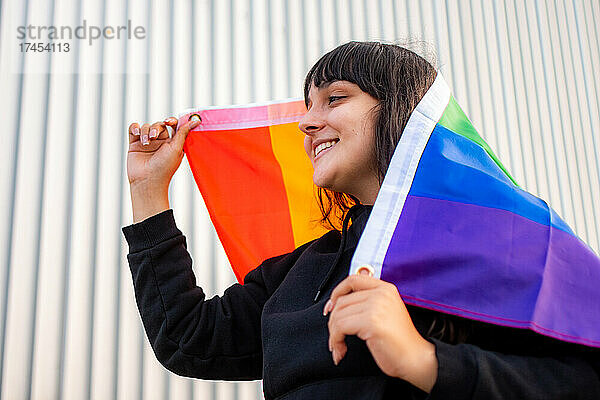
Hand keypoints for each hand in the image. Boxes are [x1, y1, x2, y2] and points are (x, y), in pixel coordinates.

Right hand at [127, 117, 199, 189]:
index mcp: (172, 143)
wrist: (147, 181)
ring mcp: (147, 142)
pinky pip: (134, 129)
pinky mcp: (135, 144)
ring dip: (145, 131)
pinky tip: (136, 134)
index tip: (168, 122)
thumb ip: (183, 133)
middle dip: (156, 128)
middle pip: (158, 124)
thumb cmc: (164, 168)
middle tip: (154, 137)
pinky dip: (134, 128)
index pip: (172, 126)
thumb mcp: (176, 149)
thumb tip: (196, 120)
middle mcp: (160, 142)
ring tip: (145, 143)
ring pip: (146, 126)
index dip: (171, 121)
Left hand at [324, 273, 437, 392]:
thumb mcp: (384, 314)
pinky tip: (341, 351)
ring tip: (338, 348)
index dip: (337, 292)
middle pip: (342, 301)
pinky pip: (340, 328)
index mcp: (386, 288)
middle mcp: (381, 293)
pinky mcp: (371, 321)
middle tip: (335, 338)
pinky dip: (336, 341)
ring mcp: (376, 306)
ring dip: (334, 335)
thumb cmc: (400, 342)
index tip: (330, 308)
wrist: (416, 359)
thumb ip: (366, 303)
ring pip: (338, 315)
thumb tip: (337, 303)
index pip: (353, 279)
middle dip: (333, 322)